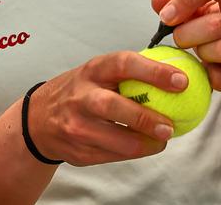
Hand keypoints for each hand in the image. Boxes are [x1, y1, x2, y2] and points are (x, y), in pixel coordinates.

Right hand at [25, 51, 188, 165]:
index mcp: (92, 71)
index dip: (154, 71)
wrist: (39, 119)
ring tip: (162, 139)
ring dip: (145, 143)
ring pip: (116, 140)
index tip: (181, 80)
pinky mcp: (79, 151)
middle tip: (170, 126)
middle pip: (112, 106)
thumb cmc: (79, 91)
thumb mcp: (97, 73)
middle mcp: (81, 96)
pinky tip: (145, 145)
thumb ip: (129, 74)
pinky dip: (134, 152)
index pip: (123, 64)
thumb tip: (175, 75)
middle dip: (145, 118)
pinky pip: (114, 156)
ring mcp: (77, 126)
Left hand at [153, 0, 220, 113]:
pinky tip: (214, 71)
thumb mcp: (206, 13)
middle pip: (216, 22)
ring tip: (202, 53)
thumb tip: (158, 1)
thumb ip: (180, 3)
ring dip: (201, 54)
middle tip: (179, 39)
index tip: (167, 16)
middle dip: (187, 34)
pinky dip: (210, 76)